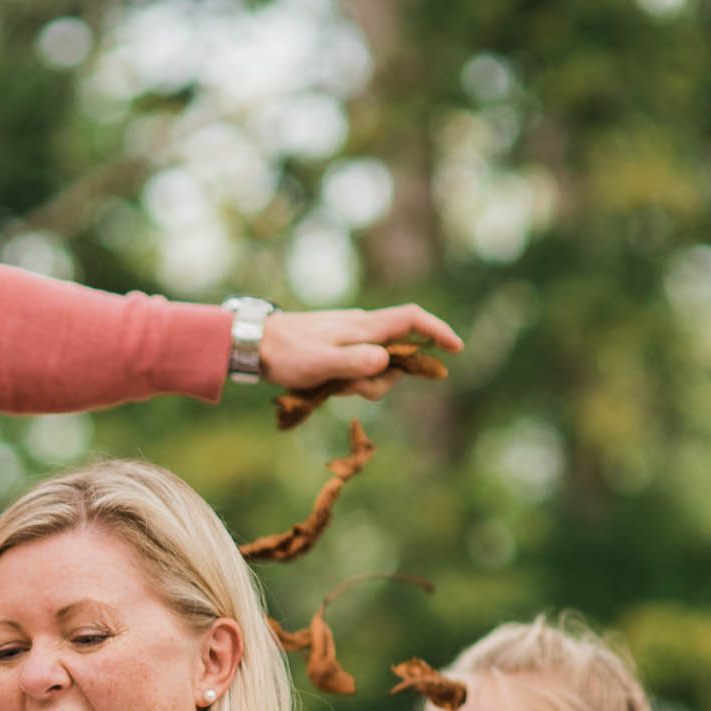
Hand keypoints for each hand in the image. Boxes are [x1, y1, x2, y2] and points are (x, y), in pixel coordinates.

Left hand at [258, 304, 462, 399]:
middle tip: (352, 390)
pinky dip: (351, 381)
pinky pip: (360, 367)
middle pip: (397, 353)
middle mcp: (362, 328)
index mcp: (364, 327)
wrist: (255, 344)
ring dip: (363, 383)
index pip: (411, 320)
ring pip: (378, 365)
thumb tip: (386, 361)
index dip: (437, 331)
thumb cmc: (287, 353)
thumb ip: (355, 362)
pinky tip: (328, 386)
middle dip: (386, 378)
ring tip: (332, 387)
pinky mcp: (339, 348)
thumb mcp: (321, 363)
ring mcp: (351, 338)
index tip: (455, 349)